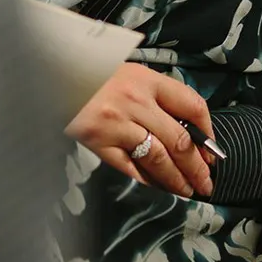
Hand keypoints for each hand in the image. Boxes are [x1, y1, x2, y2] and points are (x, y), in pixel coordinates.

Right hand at [65, 63, 214, 197]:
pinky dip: (147, 180)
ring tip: (188, 190)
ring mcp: (117, 124)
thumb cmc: (89, 71)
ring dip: (177, 179)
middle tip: (206, 182)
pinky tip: (158, 187)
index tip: (212, 150)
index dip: (207, 132)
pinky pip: (130, 167)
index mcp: (147, 80)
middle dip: (198, 167)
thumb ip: (153, 95)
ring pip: (160, 159)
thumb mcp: (127, 73)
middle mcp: (136, 102)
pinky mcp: (98, 142)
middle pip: (180, 140)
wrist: (49, 73)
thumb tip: (184, 128)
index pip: (192, 105)